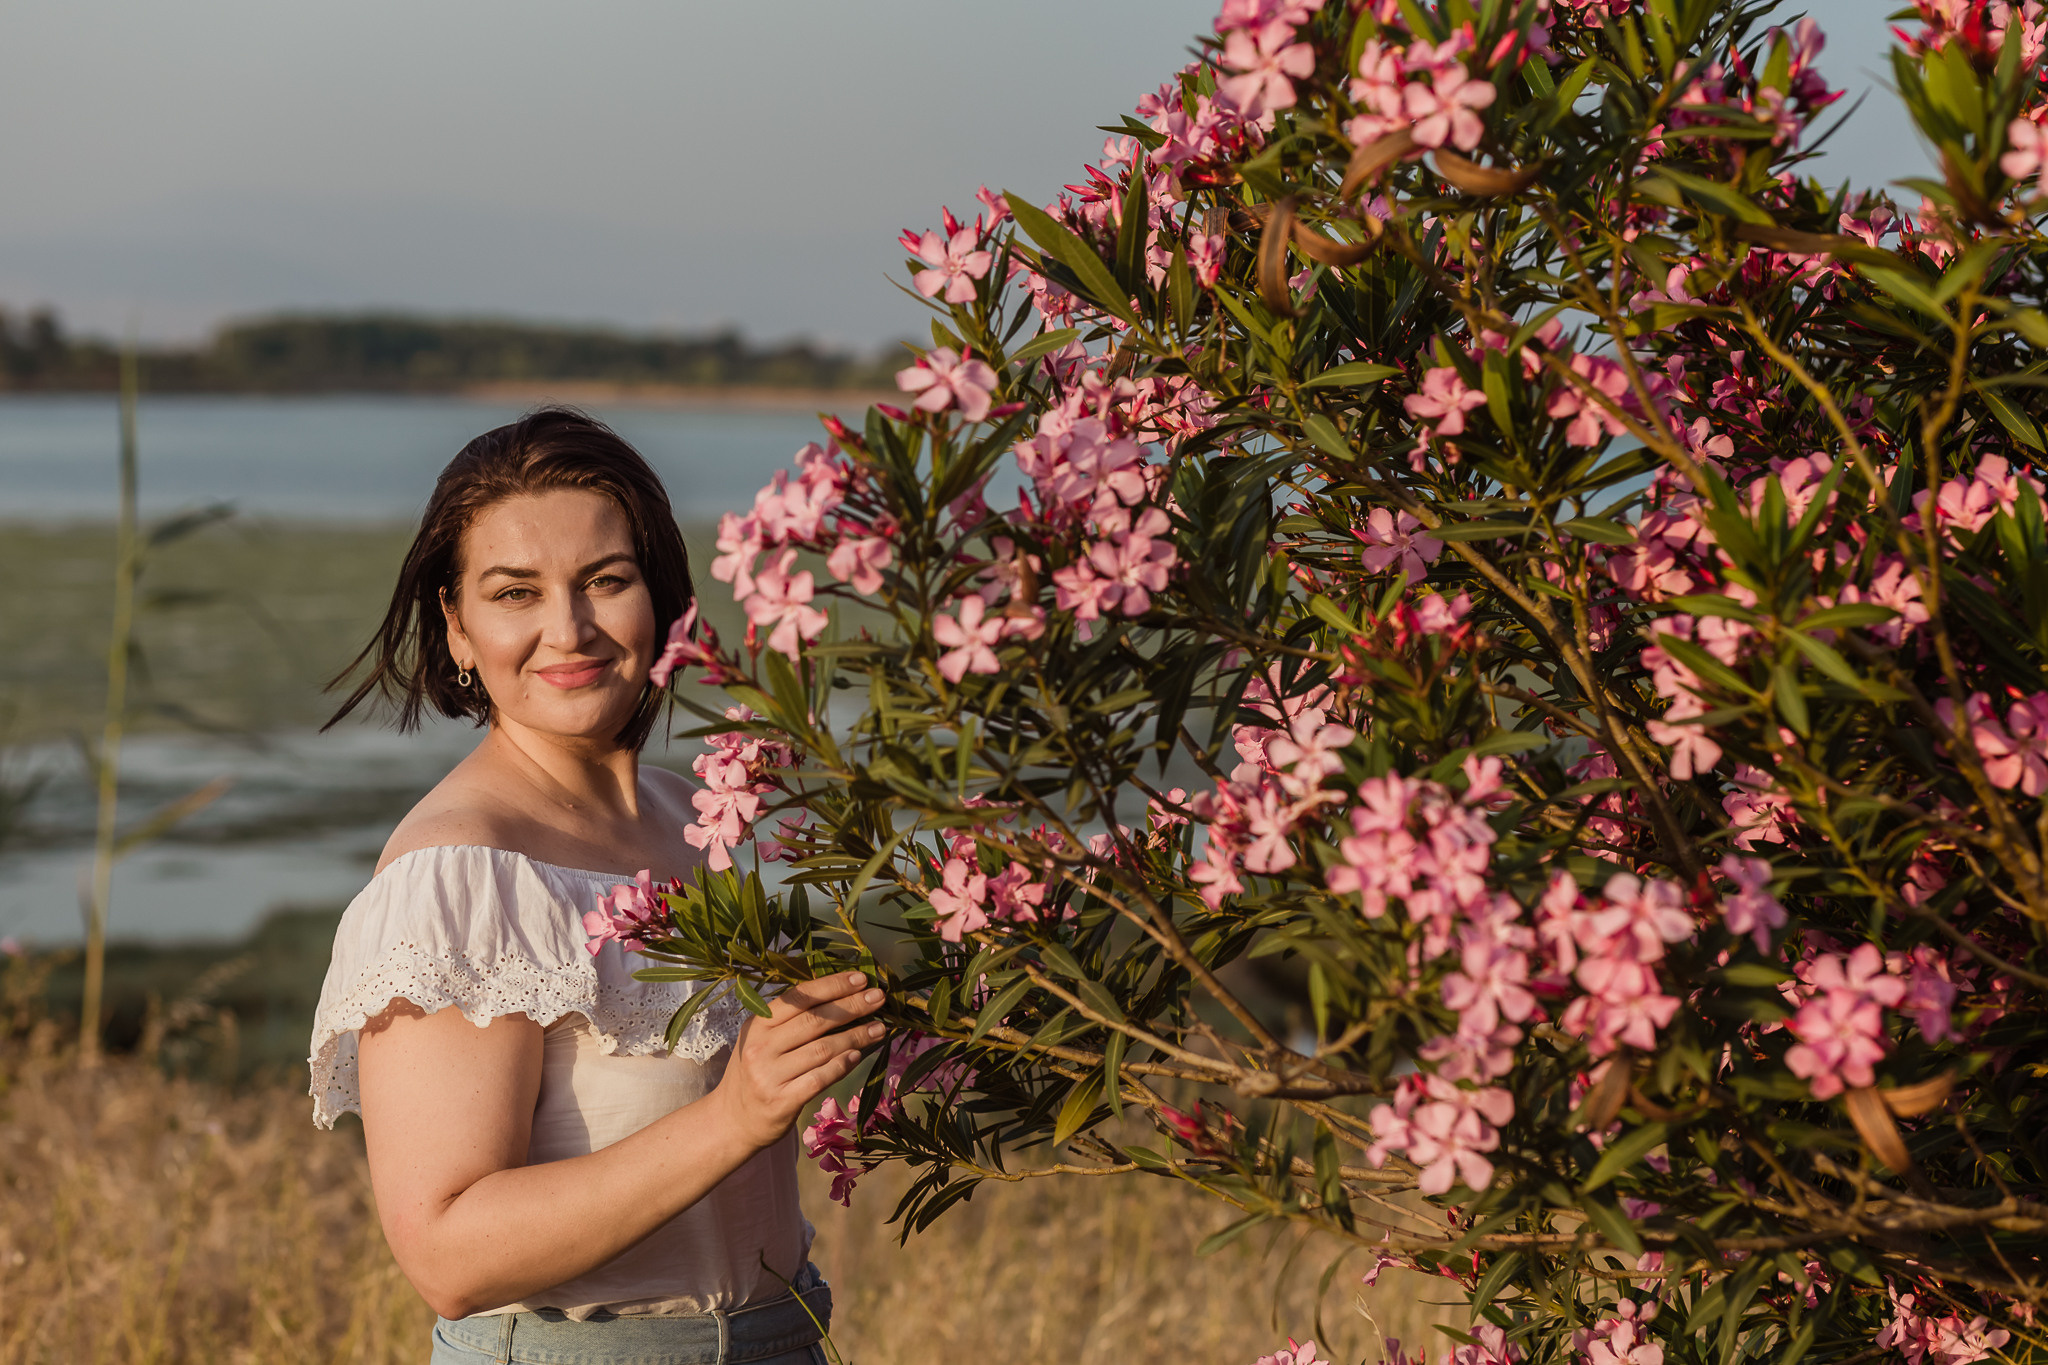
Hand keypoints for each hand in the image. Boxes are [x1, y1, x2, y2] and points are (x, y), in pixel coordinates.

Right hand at [710, 971, 885, 1150]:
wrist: (732, 1120)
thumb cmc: (756, 1072)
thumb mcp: (763, 1040)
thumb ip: (792, 1020)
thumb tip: (842, 997)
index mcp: (758, 1024)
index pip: (800, 997)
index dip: (833, 985)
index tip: (861, 978)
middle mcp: (761, 1047)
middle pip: (815, 1020)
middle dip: (852, 1006)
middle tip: (879, 998)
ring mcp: (770, 1075)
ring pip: (823, 1049)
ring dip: (856, 1036)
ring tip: (879, 1028)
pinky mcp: (782, 1101)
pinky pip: (820, 1078)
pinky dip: (842, 1065)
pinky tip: (858, 1055)